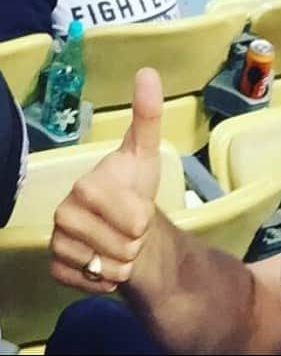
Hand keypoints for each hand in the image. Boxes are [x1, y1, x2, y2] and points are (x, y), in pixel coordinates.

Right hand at [50, 68, 163, 293]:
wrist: (125, 224)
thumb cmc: (136, 187)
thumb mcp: (146, 151)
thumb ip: (147, 115)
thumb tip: (147, 72)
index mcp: (86, 185)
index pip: (134, 217)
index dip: (144, 216)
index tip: (139, 206)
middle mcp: (64, 213)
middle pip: (123, 244)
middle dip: (136, 239)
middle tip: (130, 226)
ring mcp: (58, 242)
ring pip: (109, 266)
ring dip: (125, 259)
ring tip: (119, 241)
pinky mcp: (57, 269)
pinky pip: (93, 283)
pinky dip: (108, 277)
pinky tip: (105, 260)